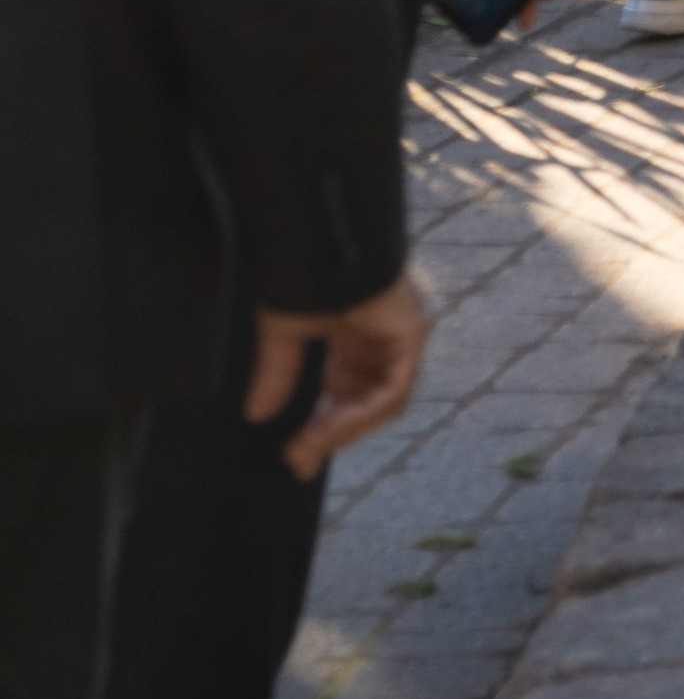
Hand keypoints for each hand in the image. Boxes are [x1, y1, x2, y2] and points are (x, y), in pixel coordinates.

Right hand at [249, 271, 429, 478]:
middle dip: (334, 434)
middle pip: (369, 401)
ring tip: (305, 447)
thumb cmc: (305, 272)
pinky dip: (362, 412)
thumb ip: (277, 373)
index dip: (326, 425)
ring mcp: (402, 336)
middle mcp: (385, 338)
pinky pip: (393, 387)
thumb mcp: (284, 330)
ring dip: (344, 429)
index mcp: (358, 334)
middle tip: (297, 460)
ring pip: (383, 401)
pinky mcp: (412, 333)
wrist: (322, 238)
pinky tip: (327, 428)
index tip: (295, 454)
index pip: (351, 390)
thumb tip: (256, 415)